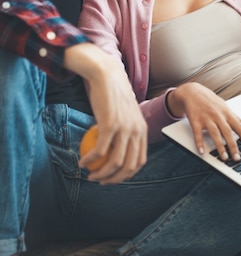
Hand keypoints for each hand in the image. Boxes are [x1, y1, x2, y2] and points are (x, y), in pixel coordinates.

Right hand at [64, 43, 147, 183]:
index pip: (139, 161)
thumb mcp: (124, 114)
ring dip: (101, 174)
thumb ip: (124, 131)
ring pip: (114, 163)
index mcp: (142, 130)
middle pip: (128, 167)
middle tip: (99, 180)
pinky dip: (90, 160)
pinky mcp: (110, 125)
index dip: (126, 174)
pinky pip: (99, 151)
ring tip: (89, 175)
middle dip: (114, 180)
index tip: (112, 177)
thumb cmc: (112, 95)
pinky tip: (82, 162)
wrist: (106, 75)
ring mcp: (124, 128)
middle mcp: (136, 131)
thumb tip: (115, 151)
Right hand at [167, 83, 240, 160]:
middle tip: (238, 158)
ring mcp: (206, 118)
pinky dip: (199, 142)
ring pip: (215, 133)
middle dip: (234, 146)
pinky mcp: (195, 120)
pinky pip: (197, 133)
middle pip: (228, 132)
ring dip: (220, 146)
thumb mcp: (226, 108)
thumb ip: (237, 118)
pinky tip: (201, 151)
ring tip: (224, 158)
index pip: (240, 128)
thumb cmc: (210, 101)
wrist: (192, 92)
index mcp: (227, 113)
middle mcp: (218, 116)